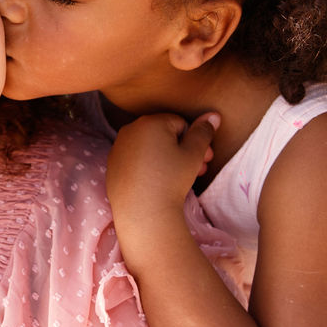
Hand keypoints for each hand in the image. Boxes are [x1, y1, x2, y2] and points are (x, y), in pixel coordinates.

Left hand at [107, 112, 218, 226]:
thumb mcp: (194, 154)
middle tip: (199, 170)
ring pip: (150, 147)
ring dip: (168, 158)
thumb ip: (203, 132)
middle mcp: (130, 129)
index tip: (205, 159)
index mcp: (150, 121)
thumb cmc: (171, 180)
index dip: (195, 141)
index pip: (180, 123)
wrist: (142, 212)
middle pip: (164, 135)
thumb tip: (213, 115)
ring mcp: (118, 147)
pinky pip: (136, 159)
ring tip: (182, 179)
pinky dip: (148, 166)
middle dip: (184, 150)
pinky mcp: (112, 164)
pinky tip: (158, 182)